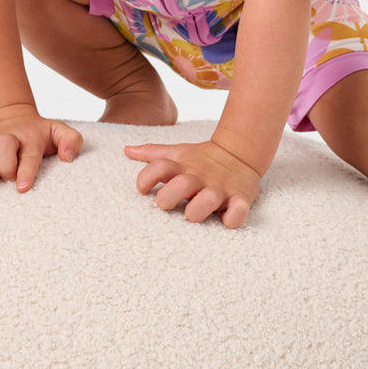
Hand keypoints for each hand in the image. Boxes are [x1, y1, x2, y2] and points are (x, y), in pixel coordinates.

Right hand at [0, 107, 81, 196]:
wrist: (14, 118)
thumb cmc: (40, 134)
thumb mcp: (59, 131)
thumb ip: (71, 141)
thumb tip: (68, 158)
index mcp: (30, 136)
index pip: (29, 153)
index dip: (26, 169)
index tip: (23, 187)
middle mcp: (8, 138)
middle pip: (3, 149)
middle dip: (4, 167)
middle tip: (6, 184)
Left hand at [124, 138, 260, 228]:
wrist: (239, 153)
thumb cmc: (202, 160)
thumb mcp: (178, 153)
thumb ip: (152, 153)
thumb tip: (126, 149)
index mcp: (183, 166)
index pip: (159, 167)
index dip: (145, 179)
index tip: (143, 190)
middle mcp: (200, 177)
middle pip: (180, 186)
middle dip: (169, 198)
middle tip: (169, 204)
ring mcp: (221, 188)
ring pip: (208, 200)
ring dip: (197, 210)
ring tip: (195, 212)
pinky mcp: (241, 198)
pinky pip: (237, 212)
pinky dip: (232, 218)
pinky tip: (225, 218)